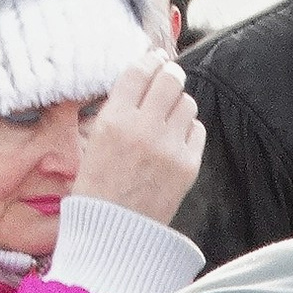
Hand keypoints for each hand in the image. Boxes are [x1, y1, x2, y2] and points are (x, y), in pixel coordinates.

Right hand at [74, 50, 204, 225]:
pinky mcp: (188, 165)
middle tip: (169, 75)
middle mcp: (144, 128)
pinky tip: (177, 137)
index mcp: (114, 119)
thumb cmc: (99, 189)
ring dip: (180, 102)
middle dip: (170, 74)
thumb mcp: (96, 142)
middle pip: (169, 80)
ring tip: (170, 111)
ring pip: (187, 103)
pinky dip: (189, 128)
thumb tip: (143, 82)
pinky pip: (197, 130)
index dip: (149, 60)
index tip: (154, 57)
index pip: (138, 72)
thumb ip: (119, 111)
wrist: (116, 234)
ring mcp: (169, 147)